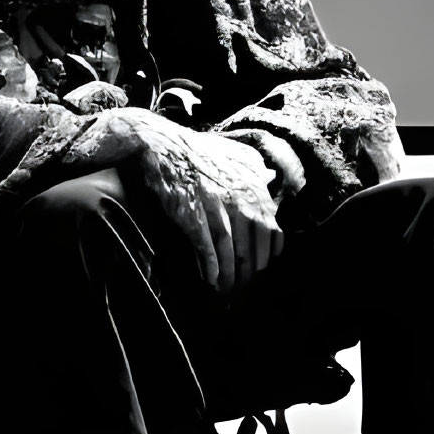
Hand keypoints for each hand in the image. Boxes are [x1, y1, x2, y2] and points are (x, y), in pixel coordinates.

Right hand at [56, 106, 280, 293]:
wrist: (160, 143)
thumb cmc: (197, 149)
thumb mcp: (234, 151)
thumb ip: (256, 167)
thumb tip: (272, 180)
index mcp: (252, 183)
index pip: (273, 227)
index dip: (270, 251)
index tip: (265, 265)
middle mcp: (239, 196)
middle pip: (254, 245)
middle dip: (252, 270)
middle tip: (247, 285)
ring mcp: (215, 206)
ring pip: (232, 250)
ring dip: (231, 275)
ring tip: (228, 290)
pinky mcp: (192, 215)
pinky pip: (207, 247)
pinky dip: (211, 266)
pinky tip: (212, 278)